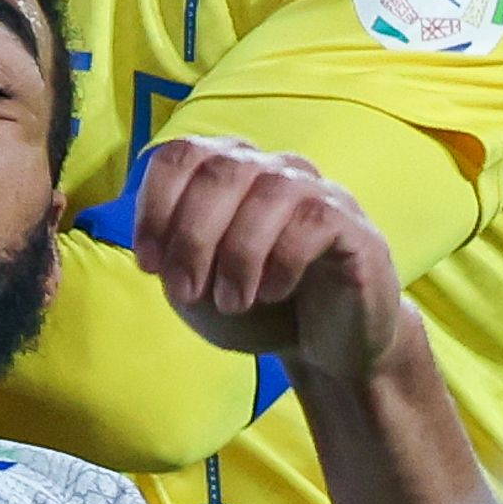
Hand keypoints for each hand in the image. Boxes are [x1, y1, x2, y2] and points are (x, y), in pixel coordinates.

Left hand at [131, 137, 410, 390]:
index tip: (149, 264)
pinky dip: (282, 262)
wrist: (326, 349)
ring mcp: (316, 190)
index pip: (181, 154)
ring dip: (237, 255)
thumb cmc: (256, 309)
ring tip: (232, 303)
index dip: (155, 206)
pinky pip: (312, 220)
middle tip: (186, 292)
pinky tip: (275, 293)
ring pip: (266, 191)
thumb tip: (157, 244)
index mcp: (227, 172)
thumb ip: (172, 258)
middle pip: (219, 170)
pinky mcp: (353, 224)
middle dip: (192, 236)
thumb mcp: (197, 287)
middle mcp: (271, 168)